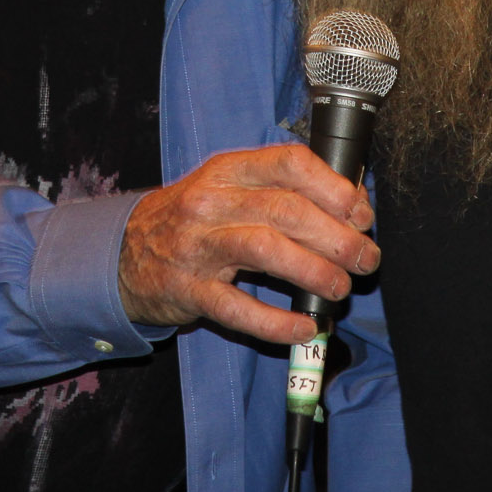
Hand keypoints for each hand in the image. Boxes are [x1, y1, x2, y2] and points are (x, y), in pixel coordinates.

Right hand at [118, 144, 378, 343]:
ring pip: (264, 250)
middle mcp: (212, 202)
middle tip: (365, 259)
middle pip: (285, 210)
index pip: (289, 163)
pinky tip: (303, 328)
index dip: (333, 187)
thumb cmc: (196, 219)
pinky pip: (237, 308)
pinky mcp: (187, 291)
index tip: (362, 213)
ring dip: (313, 271)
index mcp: (229, 170)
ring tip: (339, 289)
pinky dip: (275, 322)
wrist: (125, 252)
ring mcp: (197, 246)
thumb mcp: (231, 188)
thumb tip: (352, 208)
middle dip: (337, 236)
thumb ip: (283, 191)